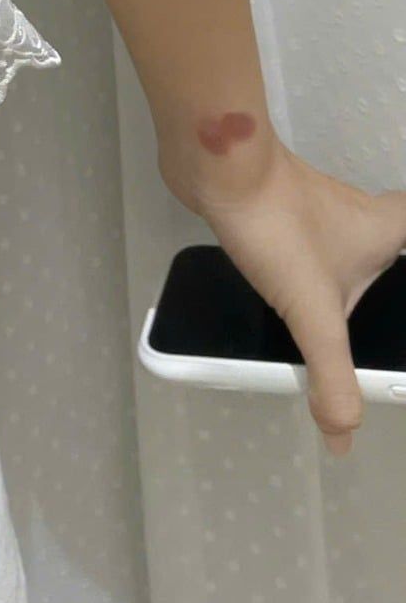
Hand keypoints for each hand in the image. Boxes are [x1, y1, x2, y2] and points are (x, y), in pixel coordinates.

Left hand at [165, 136, 405, 456]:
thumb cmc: (280, 227)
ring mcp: (311, 205)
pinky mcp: (274, 205)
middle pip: (386, 236)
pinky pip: (299, 237)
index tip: (403, 285)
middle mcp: (355, 210)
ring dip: (340, 270)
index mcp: (384, 228)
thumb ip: (333, 377)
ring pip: (340, 237)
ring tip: (332, 319)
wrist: (216, 164)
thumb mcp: (313, 313)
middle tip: (378, 319)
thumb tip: (344, 438)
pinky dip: (298, 264)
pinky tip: (281, 294)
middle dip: (385, 274)